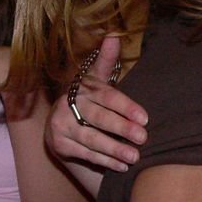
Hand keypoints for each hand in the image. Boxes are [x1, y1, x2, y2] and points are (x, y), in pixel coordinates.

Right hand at [47, 36, 147, 170]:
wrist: (57, 123)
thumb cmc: (86, 100)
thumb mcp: (94, 80)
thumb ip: (106, 61)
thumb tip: (113, 35)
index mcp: (82, 88)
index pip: (106, 97)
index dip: (125, 107)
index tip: (144, 119)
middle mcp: (68, 106)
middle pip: (98, 119)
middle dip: (122, 129)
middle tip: (143, 139)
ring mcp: (61, 126)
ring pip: (91, 139)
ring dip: (114, 149)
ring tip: (135, 156)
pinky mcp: (58, 145)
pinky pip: (84, 154)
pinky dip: (104, 161)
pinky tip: (120, 165)